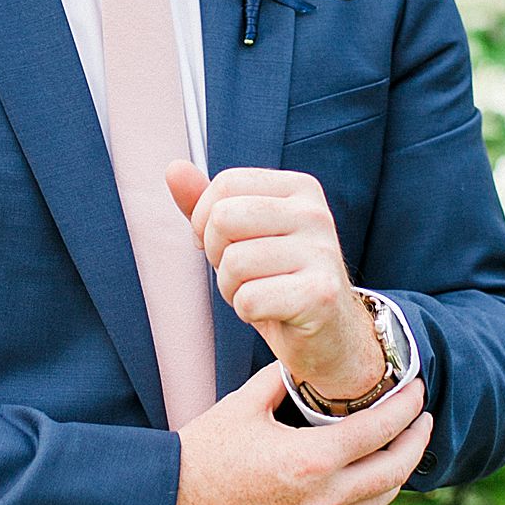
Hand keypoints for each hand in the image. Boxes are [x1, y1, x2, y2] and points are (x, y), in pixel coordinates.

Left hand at [166, 160, 383, 397]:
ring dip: (231, 288)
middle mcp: (315, 214)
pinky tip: (272, 311)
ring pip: (234, 262)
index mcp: (300, 189)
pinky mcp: (319, 295)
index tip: (225, 244)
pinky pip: (249, 299)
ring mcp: (321, 253)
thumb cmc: (279, 280)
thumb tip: (174, 169)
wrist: (330, 335)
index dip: (205, 219)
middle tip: (241, 272)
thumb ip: (207, 204)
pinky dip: (247, 312)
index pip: (226, 184)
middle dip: (217, 253)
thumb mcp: (243, 236)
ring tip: (257, 292)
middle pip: (224, 218)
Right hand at [168, 364, 431, 504]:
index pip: (378, 430)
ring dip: (398, 478)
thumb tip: (305, 361)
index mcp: (310, 458)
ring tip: (400, 454)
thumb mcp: (242, 404)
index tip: (417, 391)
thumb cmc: (200, 453)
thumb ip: (282, 381)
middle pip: (392, 470)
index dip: (405, 407)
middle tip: (422, 419)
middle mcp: (320, 499)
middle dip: (415, 440)